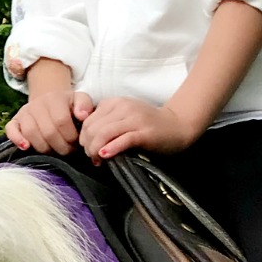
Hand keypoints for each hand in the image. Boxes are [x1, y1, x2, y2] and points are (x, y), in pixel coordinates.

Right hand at [6, 89, 95, 155]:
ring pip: (31, 133)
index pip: (61, 121)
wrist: (49, 100)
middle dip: (60, 146)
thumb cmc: (67, 105)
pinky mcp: (14, 121)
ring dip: (44, 148)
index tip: (76, 143)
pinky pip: (11, 130)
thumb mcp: (80, 100)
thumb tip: (82, 116)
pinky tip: (26, 147)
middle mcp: (37, 104)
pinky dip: (17, 139)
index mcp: (55, 98)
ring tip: (54, 151)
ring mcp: (24, 113)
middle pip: (47, 131)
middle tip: (68, 151)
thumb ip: (85, 105)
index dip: (70, 137)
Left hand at [79, 98, 199, 161]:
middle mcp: (123, 107)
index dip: (84, 138)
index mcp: (114, 102)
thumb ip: (105, 124)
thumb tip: (86, 143)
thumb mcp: (122, 118)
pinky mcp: (145, 132)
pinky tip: (105, 155)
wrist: (178, 125)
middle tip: (92, 158)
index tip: (89, 150)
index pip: (88, 121)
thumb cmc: (147, 125)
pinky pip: (123, 139)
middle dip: (88, 146)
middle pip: (93, 128)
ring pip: (104, 133)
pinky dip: (111, 148)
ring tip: (98, 159)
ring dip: (96, 150)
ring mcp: (134, 119)